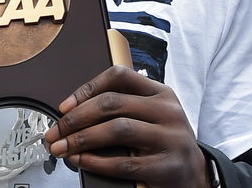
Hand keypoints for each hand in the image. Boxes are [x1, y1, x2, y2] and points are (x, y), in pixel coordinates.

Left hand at [44, 64, 207, 187]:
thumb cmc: (163, 142)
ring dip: (81, 139)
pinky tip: (82, 161)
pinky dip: (95, 162)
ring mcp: (171, 139)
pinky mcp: (167, 168)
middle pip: (111, 104)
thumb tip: (71, 111)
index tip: (65, 106)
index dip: (86, 88)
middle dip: (75, 119)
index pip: (119, 76)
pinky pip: (123, 162)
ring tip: (63, 147)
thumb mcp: (149, 115)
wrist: (195, 176)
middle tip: (56, 132)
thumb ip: (120, 106)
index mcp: (160, 93)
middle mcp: (168, 112)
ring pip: (116, 130)